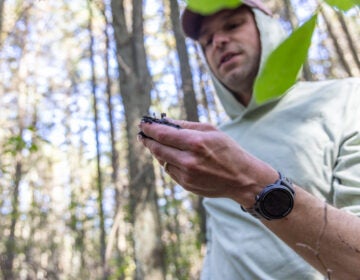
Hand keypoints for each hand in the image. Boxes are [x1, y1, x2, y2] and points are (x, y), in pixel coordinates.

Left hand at [138, 119, 277, 206]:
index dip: (150, 129)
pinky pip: (170, 171)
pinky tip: (171, 156)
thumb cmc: (228, 150)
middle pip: (158, 149)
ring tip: (156, 143)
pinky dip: (168, 162)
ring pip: (162, 161)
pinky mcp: (187, 185)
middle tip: (142, 134)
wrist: (242, 178)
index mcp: (196, 143)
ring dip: (157, 151)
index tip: (142, 124)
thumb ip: (186, 126)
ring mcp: (187, 175)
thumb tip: (165, 121)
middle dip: (147, 140)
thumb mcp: (211, 131)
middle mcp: (189, 161)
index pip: (163, 134)